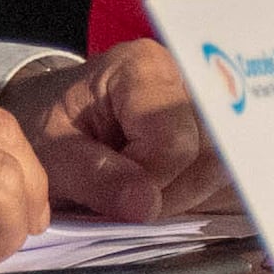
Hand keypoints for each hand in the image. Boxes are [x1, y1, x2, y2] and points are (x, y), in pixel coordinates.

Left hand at [0, 43, 228, 218]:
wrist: (49, 116)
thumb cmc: (49, 127)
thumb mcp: (51, 154)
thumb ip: (95, 176)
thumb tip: (147, 205)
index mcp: (144, 68)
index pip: (174, 141)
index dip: (150, 180)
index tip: (111, 190)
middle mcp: (187, 77)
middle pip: (210, 153)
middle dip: (170, 191)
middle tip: (126, 197)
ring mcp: (207, 103)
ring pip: (224, 167)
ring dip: (184, 195)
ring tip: (139, 192)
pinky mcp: (216, 129)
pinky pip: (224, 172)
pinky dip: (194, 192)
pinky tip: (162, 190)